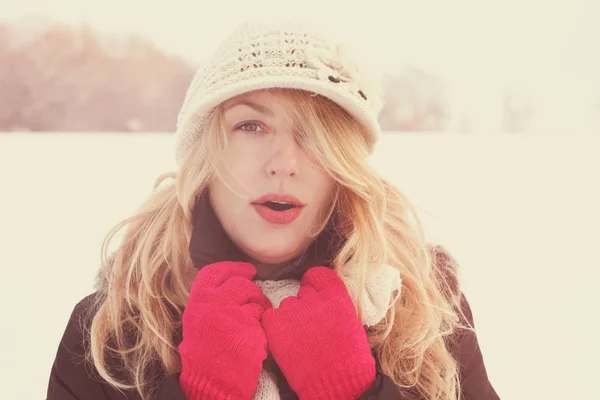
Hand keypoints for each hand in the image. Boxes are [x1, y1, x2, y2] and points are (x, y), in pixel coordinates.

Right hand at [178, 261, 271, 399]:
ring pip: (256, 300)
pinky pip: (263, 320)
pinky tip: (256, 339)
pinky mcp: (249, 330)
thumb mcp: (197, 321)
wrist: (210, 382)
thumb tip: (230, 282)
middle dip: (253, 291)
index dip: (233, 267)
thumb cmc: (204, 354)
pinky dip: (263, 328)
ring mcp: (232, 316)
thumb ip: (210, 301)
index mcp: (198, 301)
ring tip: (256, 322)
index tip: (247, 269)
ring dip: (261, 307)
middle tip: (256, 301)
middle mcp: (213, 304)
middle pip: (241, 283)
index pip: (214, 272)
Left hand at [262, 266, 375, 399]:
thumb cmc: (348, 359)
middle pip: (303, 293)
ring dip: (291, 318)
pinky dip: (275, 326)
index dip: (314, 282)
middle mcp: (314, 298)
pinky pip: (271, 316)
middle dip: (306, 307)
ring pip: (287, 306)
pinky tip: (284, 341)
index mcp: (336, 297)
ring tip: (298, 340)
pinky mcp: (275, 323)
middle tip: (309, 327)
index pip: (319, 275)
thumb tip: (323, 301)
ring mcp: (294, 310)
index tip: (312, 290)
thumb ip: (336, 306)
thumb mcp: (350, 323)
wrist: (335, 381)